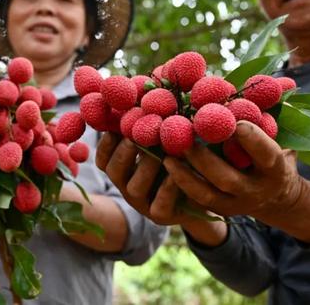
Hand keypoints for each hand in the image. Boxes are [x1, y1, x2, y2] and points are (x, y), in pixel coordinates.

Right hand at [96, 132, 210, 224]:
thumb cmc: (181, 157)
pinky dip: (166, 189)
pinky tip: (176, 174)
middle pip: (114, 171)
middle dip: (125, 152)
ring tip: (160, 152)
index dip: (107, 142)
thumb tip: (140, 92)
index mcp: (122, 168)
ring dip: (146, 167)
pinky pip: (159, 205)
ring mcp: (143, 203)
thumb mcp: (163, 140)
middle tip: (137, 135)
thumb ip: (149, 124)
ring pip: (135, 188)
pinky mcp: (162, 216)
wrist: (207, 192)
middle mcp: (127, 186)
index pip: (103, 157)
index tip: (118, 126)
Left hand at [165, 121, 309, 242]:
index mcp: (276, 169)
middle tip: (185, 139)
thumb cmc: (275, 153)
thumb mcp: (279, 135)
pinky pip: (196, 202)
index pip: (266, 155)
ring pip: (208, 195)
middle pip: (229, 179)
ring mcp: (236, 204)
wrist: (278, 198)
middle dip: (206, 160)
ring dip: (186, 176)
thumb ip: (274, 110)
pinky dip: (180, 186)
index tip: (236, 122)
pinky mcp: (219, 210)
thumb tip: (286, 79)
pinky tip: (166, 168)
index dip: (252, 140)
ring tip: (167, 157)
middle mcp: (256, 190)